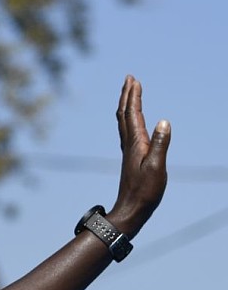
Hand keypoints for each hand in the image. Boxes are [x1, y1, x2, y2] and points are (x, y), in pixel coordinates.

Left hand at [108, 75, 169, 236]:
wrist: (130, 211)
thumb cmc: (145, 192)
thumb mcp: (157, 167)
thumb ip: (161, 144)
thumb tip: (163, 121)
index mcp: (135, 144)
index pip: (132, 114)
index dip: (133, 96)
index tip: (134, 80)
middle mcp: (129, 145)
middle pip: (125, 115)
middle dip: (127, 96)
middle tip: (129, 78)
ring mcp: (129, 152)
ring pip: (124, 123)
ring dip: (126, 106)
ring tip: (129, 94)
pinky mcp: (131, 159)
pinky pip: (128, 133)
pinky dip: (129, 121)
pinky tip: (132, 122)